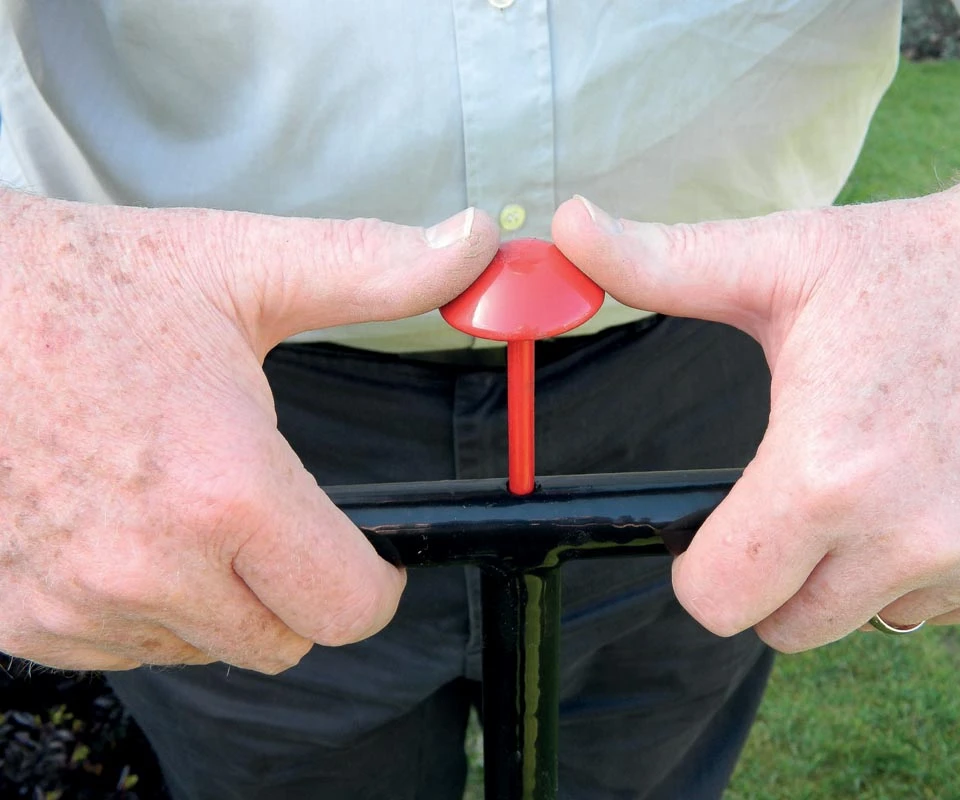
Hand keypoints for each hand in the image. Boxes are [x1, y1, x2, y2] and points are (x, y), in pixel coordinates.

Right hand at [0, 193, 497, 671]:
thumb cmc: (78, 285)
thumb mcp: (238, 265)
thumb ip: (371, 270)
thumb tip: (472, 246)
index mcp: (224, 488)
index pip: (346, 607)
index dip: (374, 585)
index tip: (370, 562)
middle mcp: (148, 566)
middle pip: (281, 641)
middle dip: (296, 589)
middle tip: (269, 516)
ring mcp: (74, 603)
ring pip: (200, 646)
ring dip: (213, 596)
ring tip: (178, 503)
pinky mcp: (16, 619)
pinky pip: (119, 647)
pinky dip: (138, 604)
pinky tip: (116, 526)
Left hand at [553, 138, 959, 651]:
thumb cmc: (915, 265)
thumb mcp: (781, 260)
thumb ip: (661, 263)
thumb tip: (565, 226)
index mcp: (828, 473)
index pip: (720, 600)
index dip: (698, 570)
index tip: (708, 532)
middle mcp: (911, 538)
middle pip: (785, 626)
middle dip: (769, 574)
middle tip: (791, 494)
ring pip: (861, 618)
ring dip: (847, 571)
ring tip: (872, 474)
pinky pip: (935, 607)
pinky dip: (917, 568)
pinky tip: (933, 487)